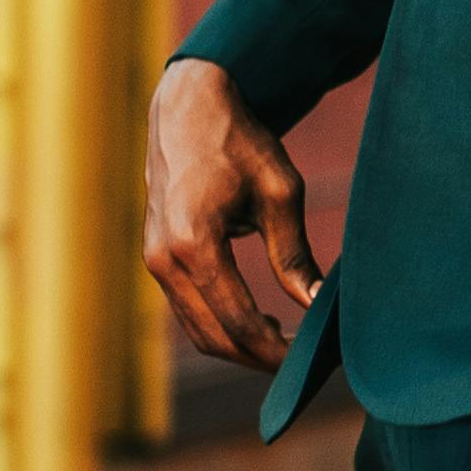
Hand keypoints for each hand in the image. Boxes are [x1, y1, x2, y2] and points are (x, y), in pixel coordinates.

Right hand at [143, 57, 322, 370]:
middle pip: (213, 337)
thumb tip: (316, 304)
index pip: (238, 321)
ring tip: (283, 344)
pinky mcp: (155, 256)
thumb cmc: (238, 142)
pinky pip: (186, 309)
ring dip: (237, 346)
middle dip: (257, 358)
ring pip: (196, 330)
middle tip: (300, 364)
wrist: (188, 107)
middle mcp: (165, 259)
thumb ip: (293, 253)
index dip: (274, 351)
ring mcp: (154, 260)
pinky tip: (255, 322)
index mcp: (195, 243)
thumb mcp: (279, 191)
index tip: (306, 362)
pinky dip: (219, 326)